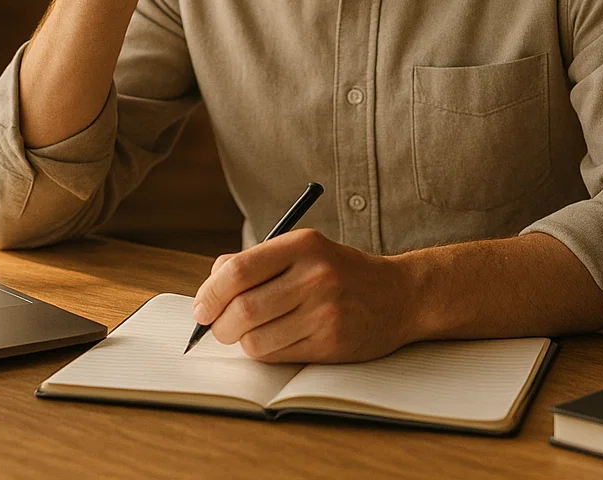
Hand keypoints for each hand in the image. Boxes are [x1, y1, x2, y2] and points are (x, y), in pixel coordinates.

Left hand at [191, 229, 416, 362]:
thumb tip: (210, 285)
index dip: (210, 294)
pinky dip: (265, 353)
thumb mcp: (304, 249)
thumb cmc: (341, 272)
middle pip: (243, 309)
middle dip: (219, 325)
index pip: (238, 271)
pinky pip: (277, 356)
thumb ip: (257, 261)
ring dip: (242, 342)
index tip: (201, 307)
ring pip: (256, 340)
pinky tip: (275, 340)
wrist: (400, 295)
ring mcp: (325, 312)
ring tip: (249, 333)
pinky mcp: (331, 343)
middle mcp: (315, 276)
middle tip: (217, 328)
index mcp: (303, 245)